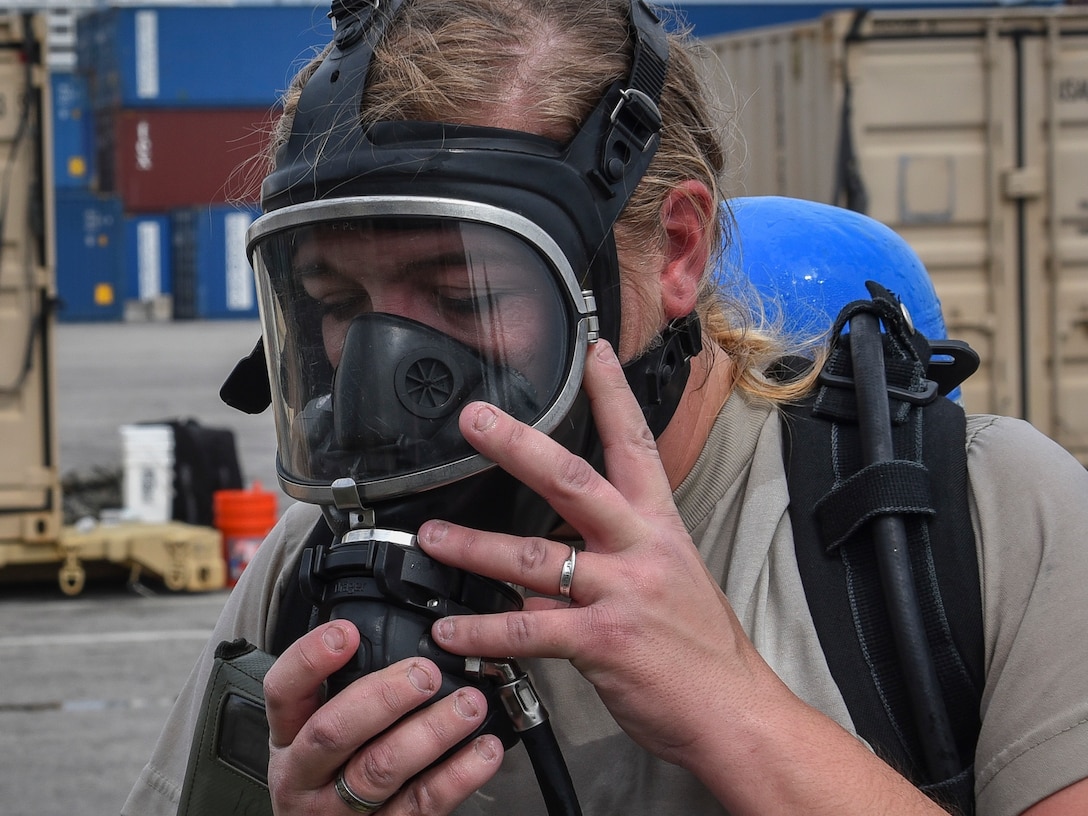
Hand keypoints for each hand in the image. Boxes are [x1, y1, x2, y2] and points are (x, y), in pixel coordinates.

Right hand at [263, 620, 502, 814]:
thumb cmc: (332, 776)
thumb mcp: (319, 732)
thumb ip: (346, 692)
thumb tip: (395, 633)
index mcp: (289, 737)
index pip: (283, 691)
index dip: (311, 658)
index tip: (348, 632)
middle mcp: (305, 775)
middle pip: (333, 730)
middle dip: (383, 696)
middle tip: (424, 674)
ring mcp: (338, 812)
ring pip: (381, 769)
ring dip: (431, 731)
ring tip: (469, 705)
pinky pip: (421, 804)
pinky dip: (458, 775)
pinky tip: (483, 750)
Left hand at [417, 340, 782, 768]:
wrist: (735, 712)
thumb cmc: (701, 648)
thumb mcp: (671, 580)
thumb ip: (614, 556)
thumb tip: (554, 555)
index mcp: (659, 526)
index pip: (636, 444)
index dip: (613, 394)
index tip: (592, 352)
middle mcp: (640, 549)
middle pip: (571, 480)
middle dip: (517, 445)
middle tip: (474, 420)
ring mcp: (622, 593)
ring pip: (534, 557)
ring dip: (474, 547)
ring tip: (432, 538)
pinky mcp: (604, 643)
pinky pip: (530, 630)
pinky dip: (483, 631)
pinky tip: (450, 630)